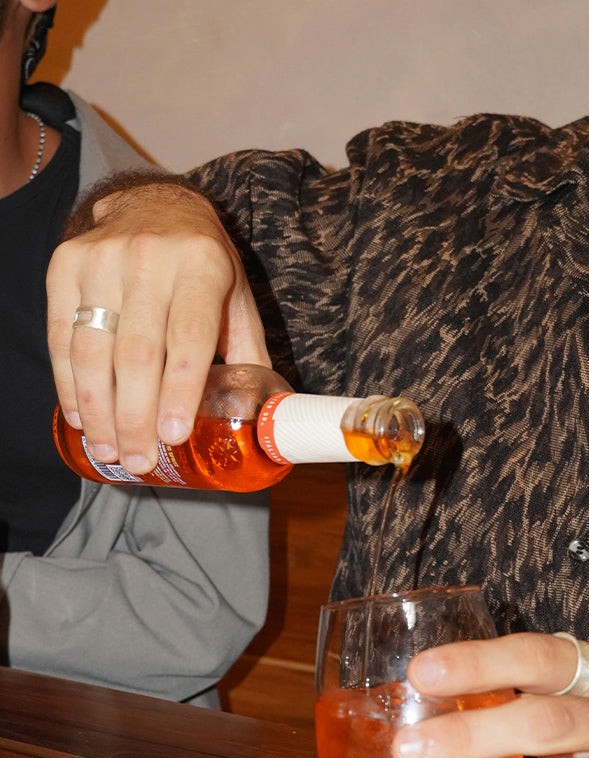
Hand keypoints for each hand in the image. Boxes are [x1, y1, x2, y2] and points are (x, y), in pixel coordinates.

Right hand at [46, 182, 269, 473]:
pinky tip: (82, 416)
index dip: (179, 391)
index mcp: (203, 266)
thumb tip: (266, 415)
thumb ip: (248, 350)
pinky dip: (69, 383)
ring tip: (110, 450)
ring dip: (99, 410)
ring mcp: (102, 259)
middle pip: (138, 353)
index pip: (189, 338)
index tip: (173, 436)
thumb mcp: (236, 296)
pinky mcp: (66, 265)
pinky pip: (62, 336)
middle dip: (135, 416)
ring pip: (94, 349)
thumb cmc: (203, 264)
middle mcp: (151, 258)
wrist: (154, 204)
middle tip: (139, 460)